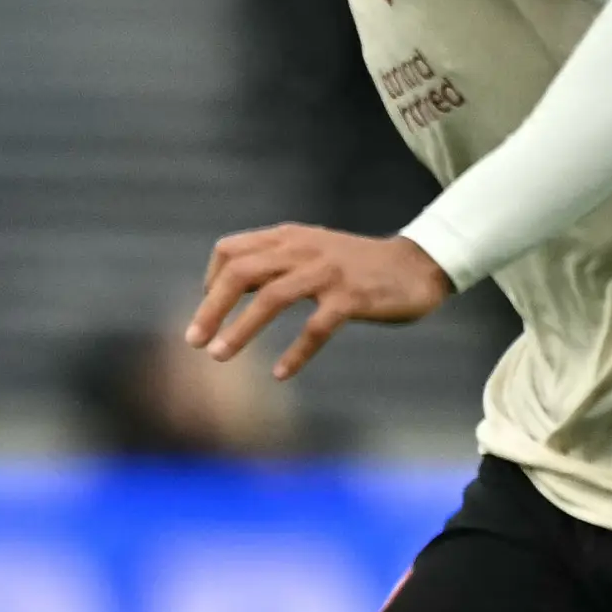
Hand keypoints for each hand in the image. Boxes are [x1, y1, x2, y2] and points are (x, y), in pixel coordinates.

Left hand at [188, 226, 454, 378]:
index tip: (208, 309)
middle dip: (211, 308)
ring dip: (240, 329)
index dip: (211, 280)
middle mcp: (303, 250)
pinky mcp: (352, 298)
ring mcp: (327, 273)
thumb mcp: (311, 250)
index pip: (231, 250)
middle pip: (241, 273)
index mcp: (288, 238)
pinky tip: (280, 373)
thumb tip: (227, 286)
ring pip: (271, 298)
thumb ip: (275, 261)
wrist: (417, 265)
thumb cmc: (357, 265)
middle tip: (194, 341)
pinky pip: (315, 328)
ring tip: (219, 356)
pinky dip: (295, 353)